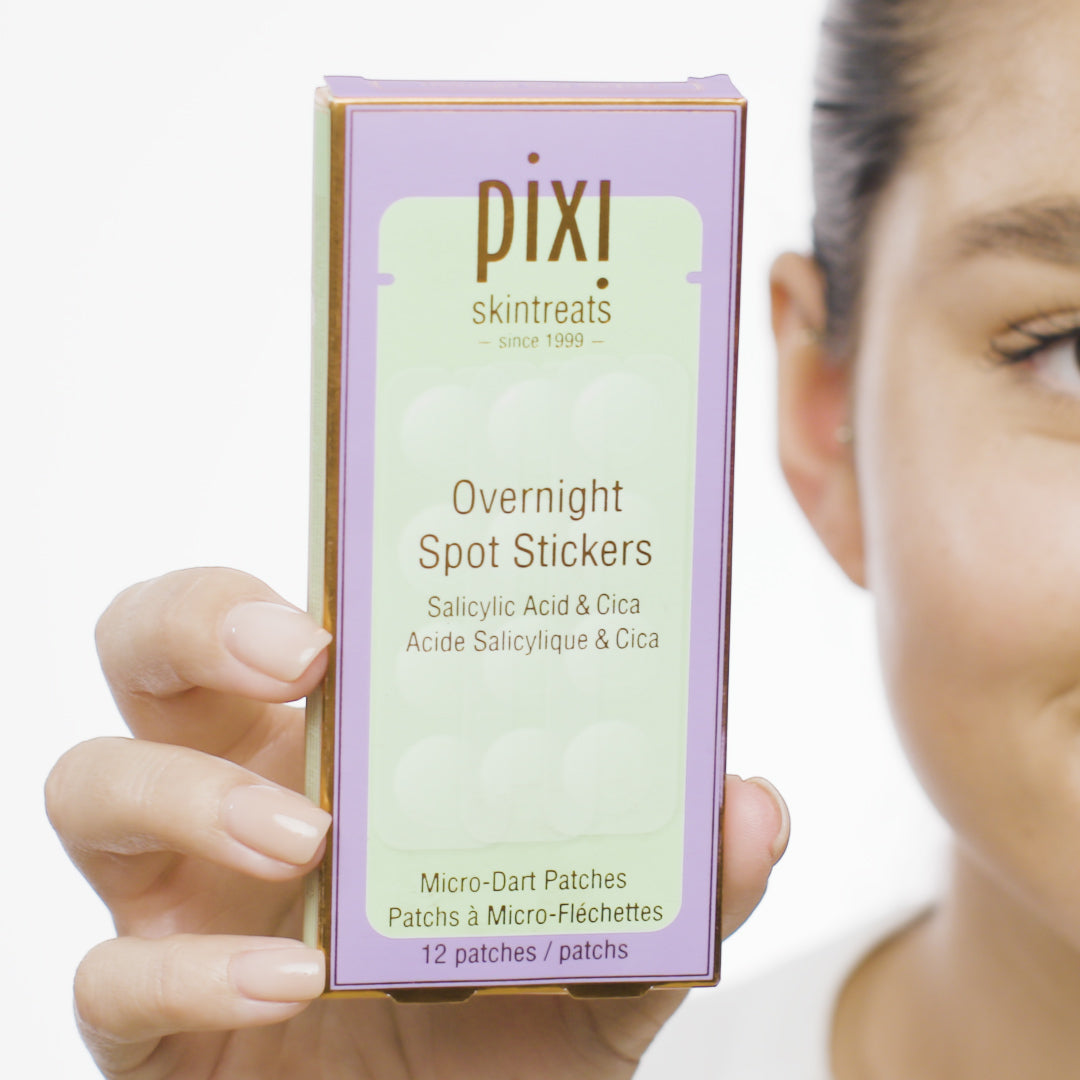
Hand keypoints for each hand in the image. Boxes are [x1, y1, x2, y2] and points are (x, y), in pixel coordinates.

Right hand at [47, 568, 788, 1079]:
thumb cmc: (507, 1029)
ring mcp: (177, 898)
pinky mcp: (146, 1017)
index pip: (264, 614)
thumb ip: (682, 880)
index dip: (273, 584)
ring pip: (90, 785)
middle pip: (145, 651)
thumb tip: (753, 807)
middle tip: (304, 658)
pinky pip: (109, 980)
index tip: (347, 606)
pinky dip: (187, 972)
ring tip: (306, 833)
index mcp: (335, 742)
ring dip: (187, 793)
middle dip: (195, 624)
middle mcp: (237, 791)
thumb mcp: (607, 948)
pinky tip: (290, 983)